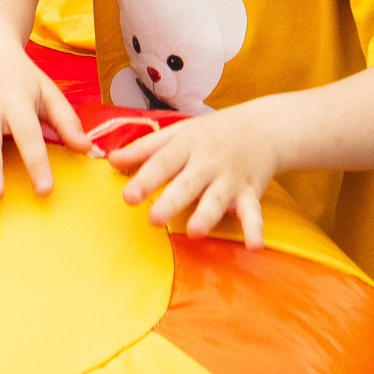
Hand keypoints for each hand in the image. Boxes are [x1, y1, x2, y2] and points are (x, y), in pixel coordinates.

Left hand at [105, 107, 277, 248]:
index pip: (163, 162)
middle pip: (188, 183)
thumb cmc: (211, 133)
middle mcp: (207, 163)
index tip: (128, 197)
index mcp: (186, 146)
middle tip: (154, 219)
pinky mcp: (250, 193)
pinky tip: (254, 246)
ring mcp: (229, 179)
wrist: (263, 126)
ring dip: (207, 215)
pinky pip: (253, 212)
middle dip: (172, 201)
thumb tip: (111, 160)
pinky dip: (255, 229)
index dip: (145, 179)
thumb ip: (144, 149)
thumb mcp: (178, 133)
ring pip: (217, 199)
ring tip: (195, 232)